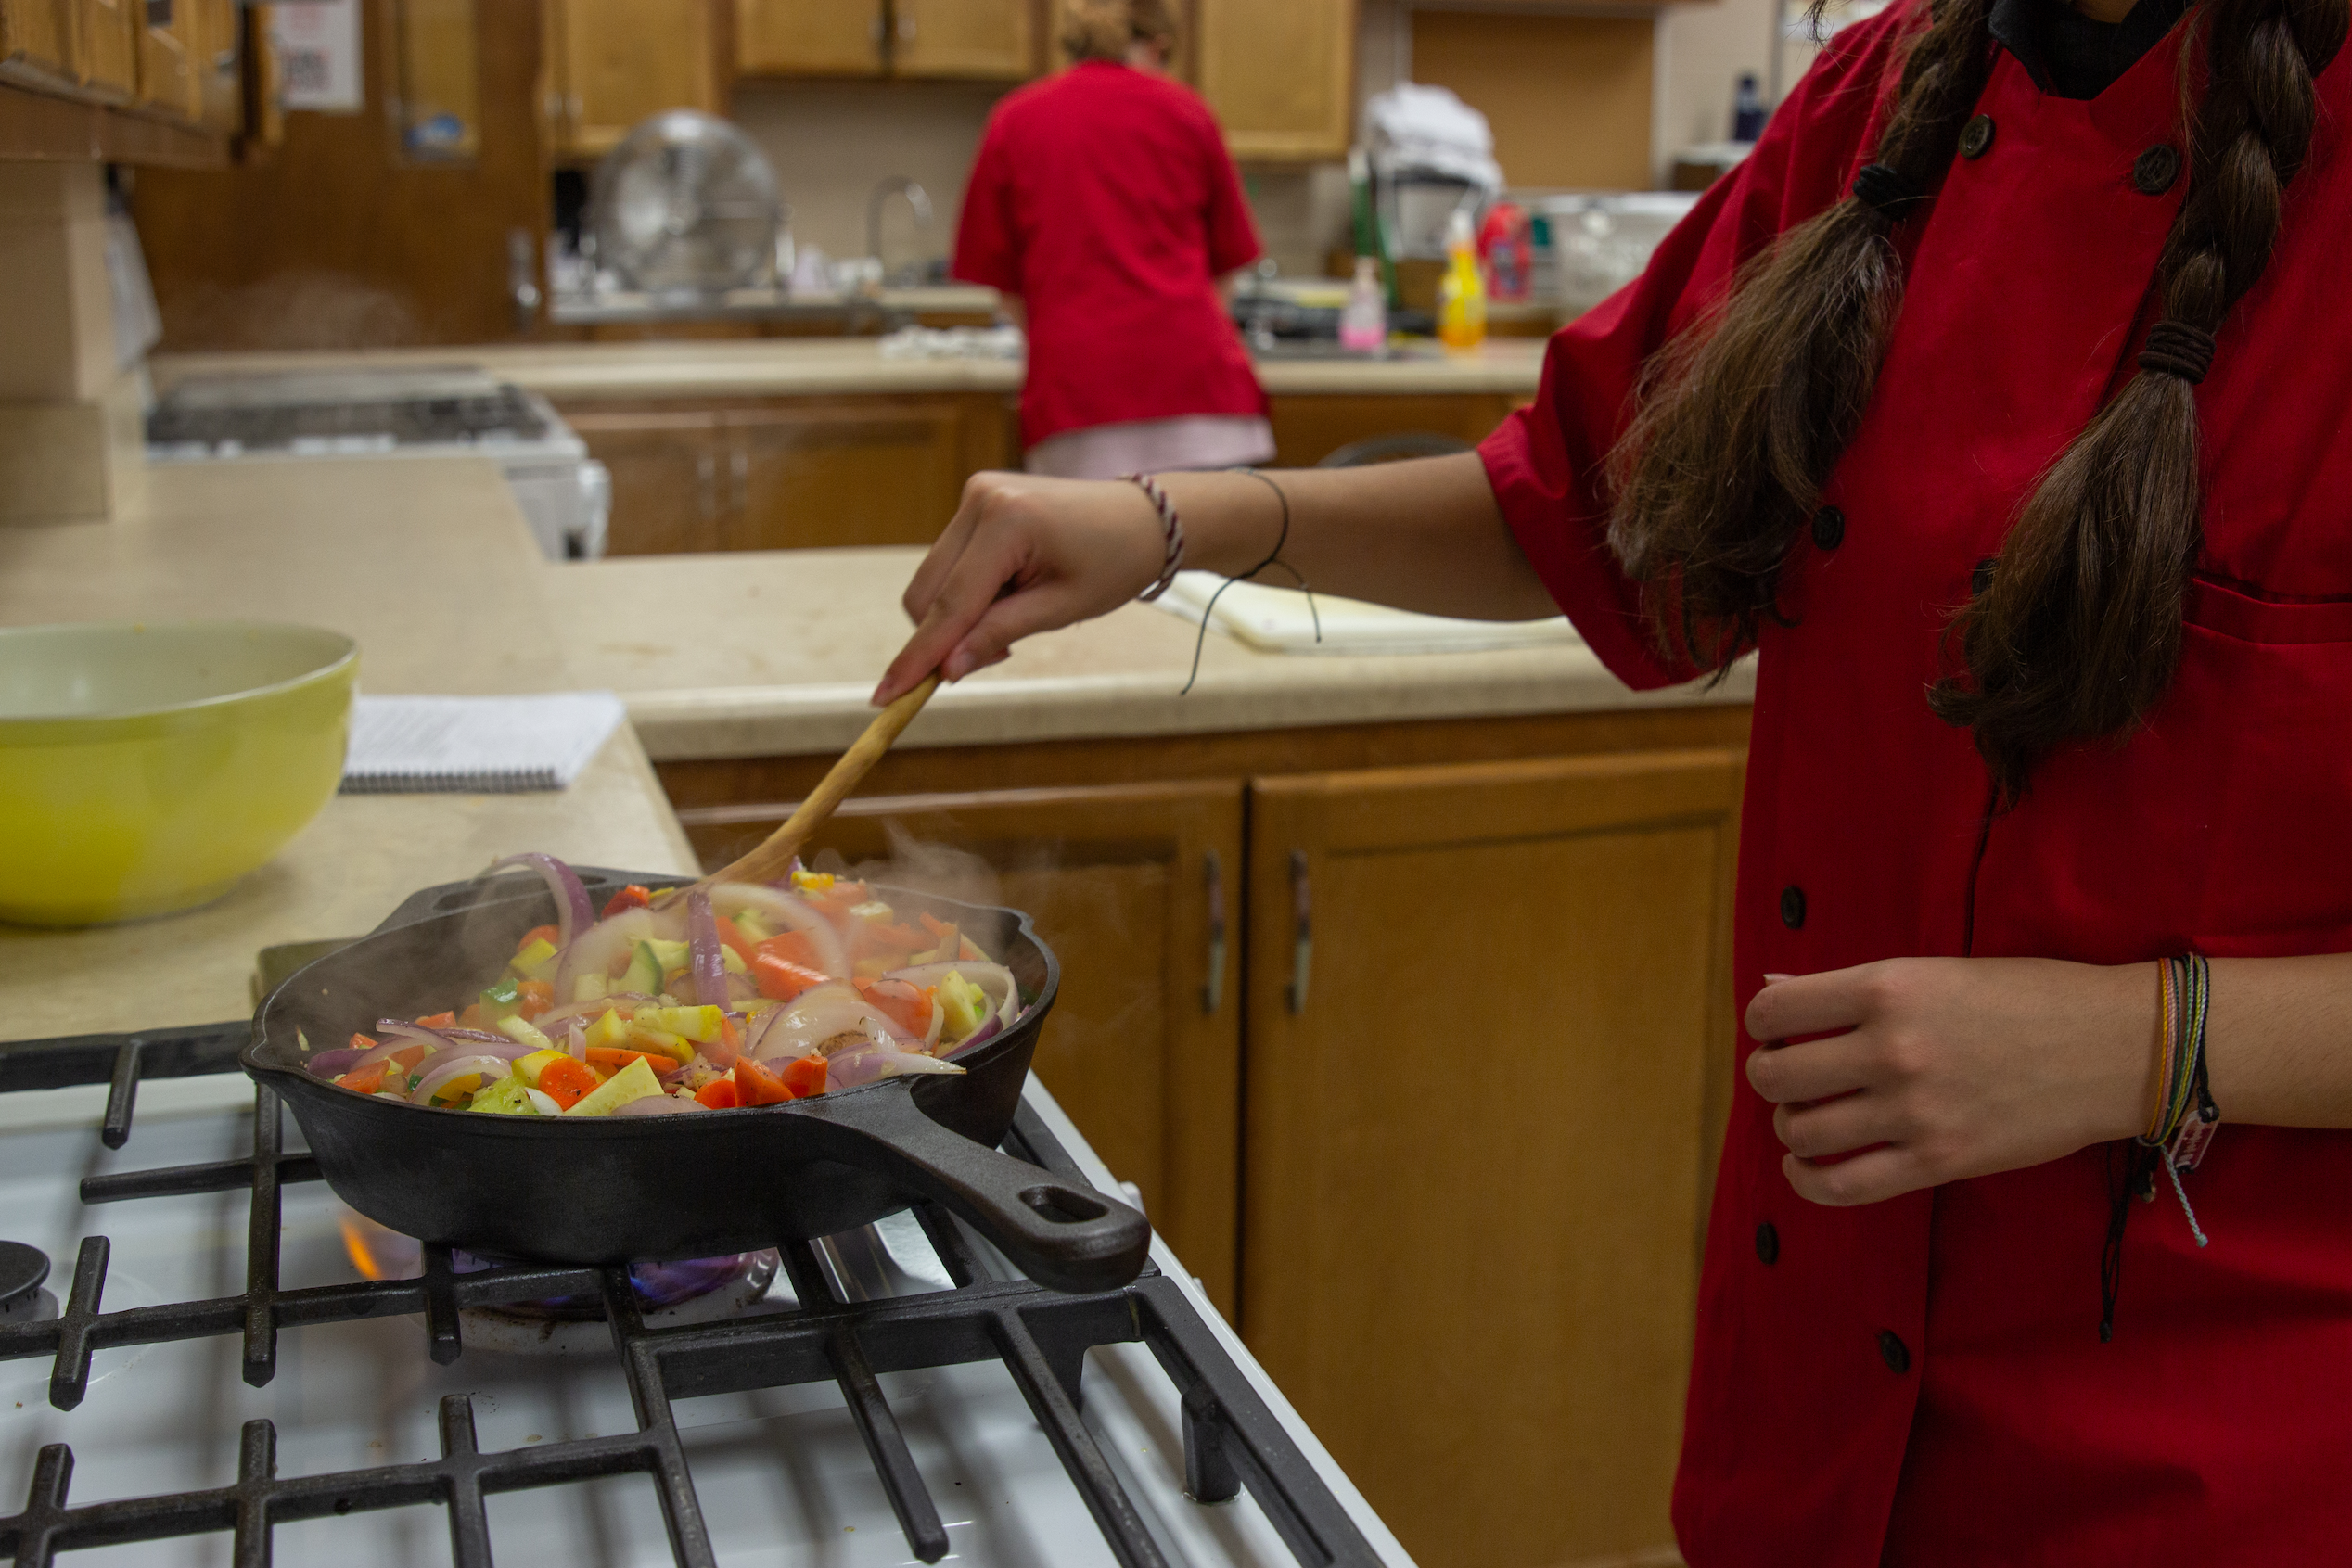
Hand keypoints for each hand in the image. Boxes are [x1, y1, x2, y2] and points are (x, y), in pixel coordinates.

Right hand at [874, 471, 1166, 703]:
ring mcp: (975, 495)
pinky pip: (950, 563)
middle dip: (946, 636)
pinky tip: (1010, 591)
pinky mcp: (976, 501)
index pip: (950, 604)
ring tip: (1018, 612)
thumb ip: (999, 635)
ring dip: (960, 614)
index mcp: (1008, 522)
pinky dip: (968, 592)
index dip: (918, 656)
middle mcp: (981, 499)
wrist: (1142, 518)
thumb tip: (946, 670)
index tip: (885, 697)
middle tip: (1002, 653)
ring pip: (934, 580)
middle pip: (927, 592)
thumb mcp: (1061, 609)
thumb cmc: (1113, 563)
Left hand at [1743, 958, 2156, 1205]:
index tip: (1780, 1030)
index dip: (1763, 1023)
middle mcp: (1892, 1048)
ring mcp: (1914, 1110)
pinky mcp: (1938, 1162)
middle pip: (1775, 1075)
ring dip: (1791, 1126)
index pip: (1773, 1010)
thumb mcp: (1936, 972)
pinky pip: (1842, 1185)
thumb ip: (1851, 987)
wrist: (2115, 1048)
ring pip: (1800, 1131)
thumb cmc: (2027, 997)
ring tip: (1810, 1117)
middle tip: (1791, 1077)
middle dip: (1770, 1076)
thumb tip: (1774, 989)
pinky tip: (1807, 1166)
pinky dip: (1807, 1180)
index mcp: (1887, 988)